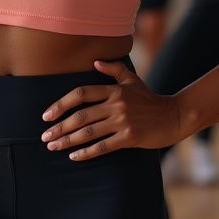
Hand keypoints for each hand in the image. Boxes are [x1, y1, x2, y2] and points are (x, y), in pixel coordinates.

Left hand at [40, 60, 183, 161]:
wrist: (174, 116)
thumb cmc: (150, 98)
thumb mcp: (133, 80)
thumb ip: (114, 70)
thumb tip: (95, 62)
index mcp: (114, 90)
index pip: (81, 94)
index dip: (61, 104)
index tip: (46, 115)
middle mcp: (116, 104)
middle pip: (80, 116)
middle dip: (59, 127)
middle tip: (44, 137)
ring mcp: (123, 121)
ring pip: (89, 132)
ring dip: (68, 141)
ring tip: (53, 147)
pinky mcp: (130, 137)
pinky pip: (103, 146)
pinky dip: (86, 152)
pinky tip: (73, 157)